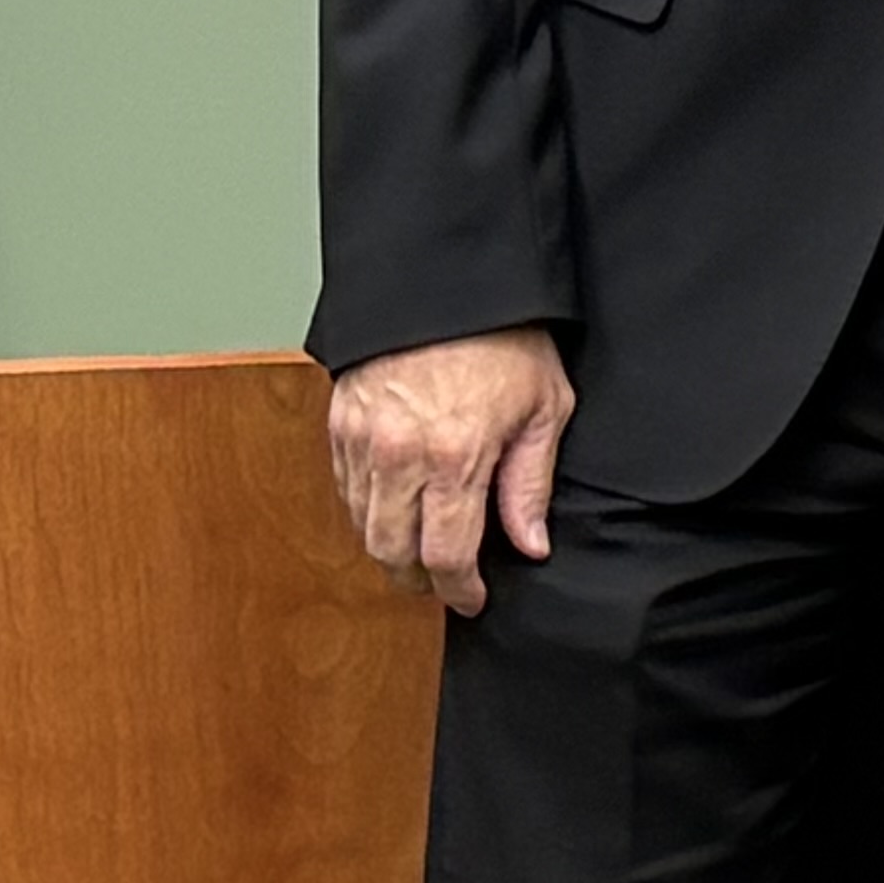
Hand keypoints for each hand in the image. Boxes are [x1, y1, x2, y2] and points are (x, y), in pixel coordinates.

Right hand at [327, 327, 574, 615]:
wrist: (448, 283)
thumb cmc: (507, 339)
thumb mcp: (545, 409)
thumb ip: (531, 485)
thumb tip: (530, 545)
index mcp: (456, 457)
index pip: (446, 556)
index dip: (459, 589)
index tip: (472, 599)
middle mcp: (400, 455)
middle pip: (393, 552)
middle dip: (420, 579)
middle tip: (445, 583)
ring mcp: (362, 440)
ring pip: (362, 525)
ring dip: (390, 549)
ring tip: (421, 552)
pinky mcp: (338, 423)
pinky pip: (344, 489)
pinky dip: (366, 511)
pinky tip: (395, 510)